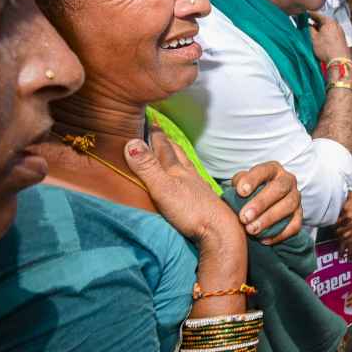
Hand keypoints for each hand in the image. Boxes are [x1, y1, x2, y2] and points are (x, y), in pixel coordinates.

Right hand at [124, 127, 243, 251]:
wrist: (220, 232)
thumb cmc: (192, 210)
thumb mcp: (163, 188)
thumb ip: (147, 167)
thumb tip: (132, 143)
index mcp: (177, 170)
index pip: (164, 146)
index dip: (155, 134)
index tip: (149, 120)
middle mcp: (189, 175)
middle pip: (177, 153)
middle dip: (166, 142)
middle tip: (159, 132)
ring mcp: (198, 188)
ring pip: (187, 166)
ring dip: (178, 156)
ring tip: (173, 152)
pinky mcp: (204, 202)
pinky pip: (193, 182)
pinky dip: (188, 175)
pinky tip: (190, 180)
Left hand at [233, 161, 301, 244]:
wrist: (263, 203)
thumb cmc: (249, 191)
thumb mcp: (242, 182)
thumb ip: (239, 183)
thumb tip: (238, 190)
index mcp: (272, 169)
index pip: (264, 171)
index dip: (252, 180)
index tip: (240, 192)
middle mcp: (288, 180)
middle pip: (279, 189)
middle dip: (260, 203)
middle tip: (244, 217)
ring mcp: (296, 197)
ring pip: (288, 206)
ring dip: (269, 219)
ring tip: (252, 230)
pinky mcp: (300, 214)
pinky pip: (295, 225)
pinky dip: (280, 234)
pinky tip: (264, 239)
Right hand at [309, 10, 351, 61]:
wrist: (339, 61)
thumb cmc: (327, 49)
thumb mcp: (313, 38)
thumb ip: (309, 29)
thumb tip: (307, 25)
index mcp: (330, 21)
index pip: (317, 15)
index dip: (309, 15)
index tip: (304, 15)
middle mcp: (337, 25)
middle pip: (323, 22)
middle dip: (315, 24)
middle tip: (307, 26)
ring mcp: (340, 32)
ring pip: (327, 28)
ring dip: (320, 30)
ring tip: (313, 35)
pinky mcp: (341, 40)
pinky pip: (331, 34)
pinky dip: (325, 35)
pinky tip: (321, 41)